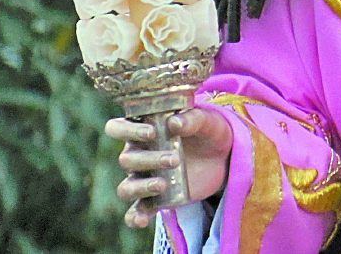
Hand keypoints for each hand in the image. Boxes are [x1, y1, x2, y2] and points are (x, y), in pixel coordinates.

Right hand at [110, 105, 232, 228]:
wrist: (223, 158)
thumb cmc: (209, 132)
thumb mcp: (207, 121)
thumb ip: (192, 119)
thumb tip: (173, 122)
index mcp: (144, 129)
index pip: (117, 128)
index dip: (127, 130)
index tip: (151, 133)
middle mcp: (138, 154)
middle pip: (126, 159)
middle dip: (148, 160)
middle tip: (174, 159)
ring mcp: (144, 178)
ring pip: (126, 187)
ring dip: (142, 187)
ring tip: (163, 184)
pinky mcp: (155, 199)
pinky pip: (135, 211)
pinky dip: (135, 217)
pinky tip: (143, 220)